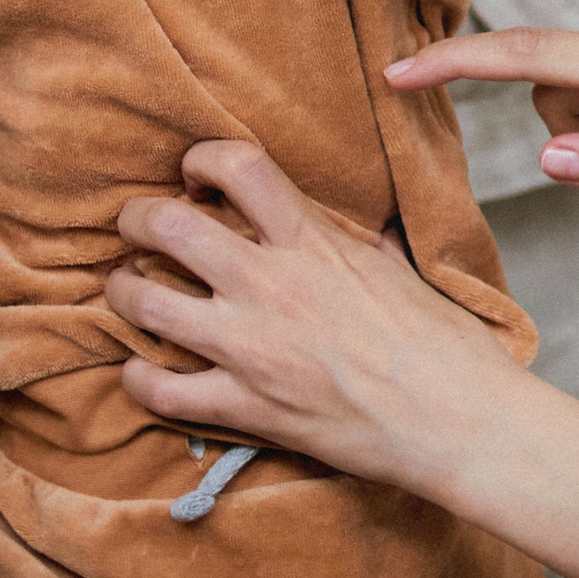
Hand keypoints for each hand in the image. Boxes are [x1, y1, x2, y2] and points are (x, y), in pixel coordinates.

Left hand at [110, 141, 523, 494]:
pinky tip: (142, 370)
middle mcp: (270, 286)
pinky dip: (138, 377)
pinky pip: (158, 389)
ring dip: (122, 291)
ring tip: (128, 289)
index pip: (237, 166)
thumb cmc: (442, 344)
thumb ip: (354, 239)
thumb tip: (347, 220)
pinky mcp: (244, 406)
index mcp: (313, 242)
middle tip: (138, 228)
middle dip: (136, 219)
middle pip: (166, 226)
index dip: (201, 159)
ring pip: (143, 302)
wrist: (455, 418)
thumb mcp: (399, 266)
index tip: (195, 176)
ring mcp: (249, 348)